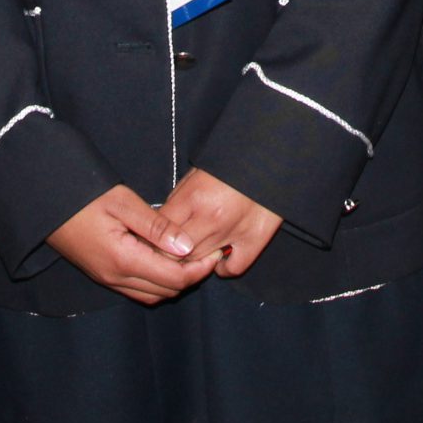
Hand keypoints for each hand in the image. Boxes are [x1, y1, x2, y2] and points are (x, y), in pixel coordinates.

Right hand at [46, 185, 217, 304]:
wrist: (45, 202)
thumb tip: (187, 246)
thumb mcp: (123, 202)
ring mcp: (107, 279)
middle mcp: (115, 277)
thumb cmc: (82, 195)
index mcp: (123, 260)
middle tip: (207, 252)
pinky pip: (137, 289)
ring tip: (189, 255)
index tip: (215, 250)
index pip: (174, 278)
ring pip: (152, 294)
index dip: (200, 269)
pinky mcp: (102, 274)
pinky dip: (156, 280)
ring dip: (174, 280)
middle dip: (191, 276)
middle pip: (166, 291)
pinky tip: (163, 257)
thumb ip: (156, 227)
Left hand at [159, 169, 283, 276]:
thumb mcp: (197, 171)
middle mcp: (211, 218)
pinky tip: (219, 257)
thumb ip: (178, 198)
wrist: (271, 154)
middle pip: (175, 254)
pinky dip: (223, 268)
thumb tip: (162, 221)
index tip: (151, 238)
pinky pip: (233, 268)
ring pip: (200, 263)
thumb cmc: (231, 160)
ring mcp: (234, 232)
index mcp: (193, 197)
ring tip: (194, 250)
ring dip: (194, 260)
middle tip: (169, 249)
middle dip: (168, 253)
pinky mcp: (256, 240)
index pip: (159, 232)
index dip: (151, 237)